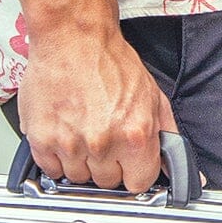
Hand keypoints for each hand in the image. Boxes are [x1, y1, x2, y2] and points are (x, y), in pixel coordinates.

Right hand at [13, 22, 176, 191]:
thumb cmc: (111, 63)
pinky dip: (55, 158)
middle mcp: (103, 142)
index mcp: (135, 135)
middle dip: (106, 165)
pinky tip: (64, 136)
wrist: (73, 39)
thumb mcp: (153, 99)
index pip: (138, 183)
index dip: (133, 173)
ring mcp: (69, 143)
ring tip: (81, 133)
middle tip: (102, 139)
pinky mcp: (42, 138)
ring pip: (77, 178)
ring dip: (80, 162)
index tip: (127, 165)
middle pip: (106, 182)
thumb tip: (179, 169)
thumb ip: (167, 138)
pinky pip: (50, 169)